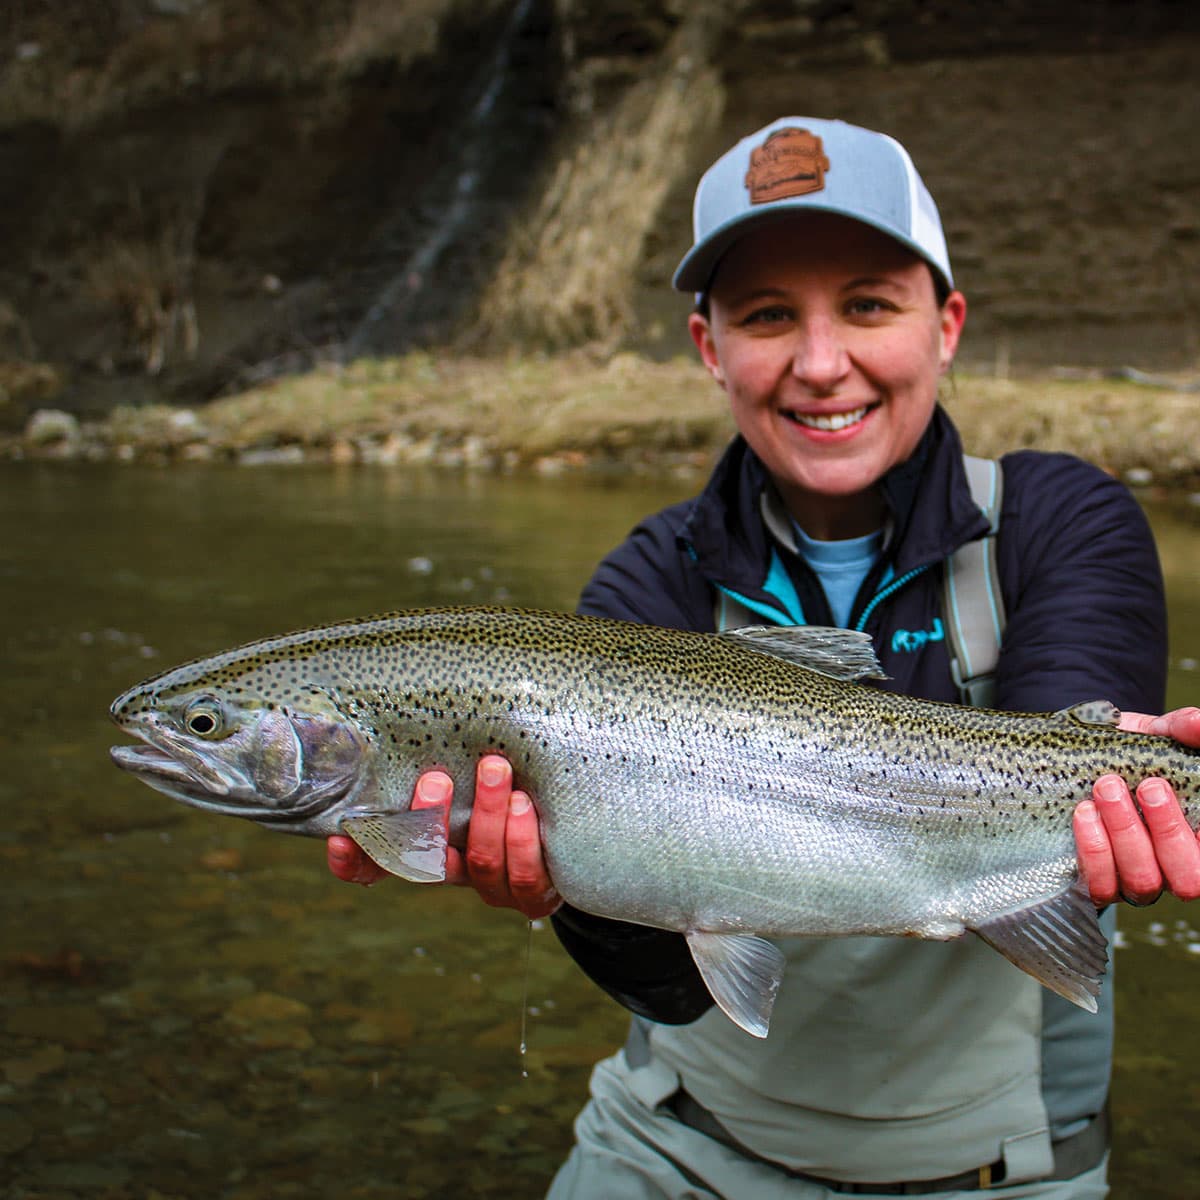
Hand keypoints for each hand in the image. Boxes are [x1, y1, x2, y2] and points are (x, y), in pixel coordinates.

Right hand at [325, 755, 560, 918]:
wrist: (575, 827)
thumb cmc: (514, 775)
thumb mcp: (474, 763)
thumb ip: (451, 746)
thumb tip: (427, 686)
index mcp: (429, 844)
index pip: (377, 864)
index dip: (356, 861)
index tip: (341, 838)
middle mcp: (456, 868)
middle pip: (427, 862)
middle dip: (429, 821)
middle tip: (435, 779)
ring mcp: (493, 886)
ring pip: (480, 863)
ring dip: (485, 815)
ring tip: (495, 770)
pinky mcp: (533, 896)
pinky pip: (523, 879)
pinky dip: (520, 840)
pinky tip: (523, 806)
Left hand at [1074, 706, 1199, 904]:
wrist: (1079, 763)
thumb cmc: (1131, 754)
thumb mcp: (1159, 735)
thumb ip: (1184, 729)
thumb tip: (1198, 723)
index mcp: (1198, 838)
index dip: (1198, 834)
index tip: (1168, 786)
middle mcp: (1174, 868)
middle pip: (1188, 878)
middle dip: (1167, 830)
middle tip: (1147, 786)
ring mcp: (1137, 880)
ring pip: (1144, 883)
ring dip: (1125, 835)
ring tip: (1105, 791)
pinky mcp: (1098, 885)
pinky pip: (1101, 887)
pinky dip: (1093, 852)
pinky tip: (1083, 814)